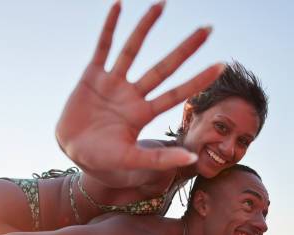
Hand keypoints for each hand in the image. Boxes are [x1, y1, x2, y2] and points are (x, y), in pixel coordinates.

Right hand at [56, 1, 223, 171]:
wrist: (71, 151)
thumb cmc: (102, 160)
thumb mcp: (131, 160)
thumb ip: (158, 159)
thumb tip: (191, 160)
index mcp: (143, 113)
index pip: (176, 93)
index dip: (198, 80)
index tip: (221, 65)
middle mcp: (132, 94)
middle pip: (164, 67)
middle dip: (185, 49)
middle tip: (208, 29)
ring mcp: (112, 83)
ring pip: (133, 50)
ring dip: (146, 27)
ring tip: (162, 5)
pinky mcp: (91, 76)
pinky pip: (103, 47)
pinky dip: (109, 27)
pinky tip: (118, 5)